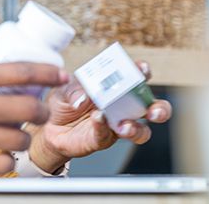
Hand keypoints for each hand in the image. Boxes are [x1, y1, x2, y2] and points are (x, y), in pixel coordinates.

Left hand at [25, 60, 172, 173]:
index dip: (143, 71)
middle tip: (152, 110)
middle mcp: (123, 105)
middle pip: (153, 107)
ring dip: (137, 128)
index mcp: (117, 85)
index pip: (137, 76)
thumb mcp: (65, 88)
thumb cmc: (63, 102)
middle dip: (159, 109)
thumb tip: (84, 97)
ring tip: (124, 125)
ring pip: (141, 131)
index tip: (142, 69)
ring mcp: (117, 124)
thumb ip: (74, 90)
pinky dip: (103, 127)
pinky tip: (96, 120)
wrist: (49, 126)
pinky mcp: (104, 139)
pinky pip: (108, 135)